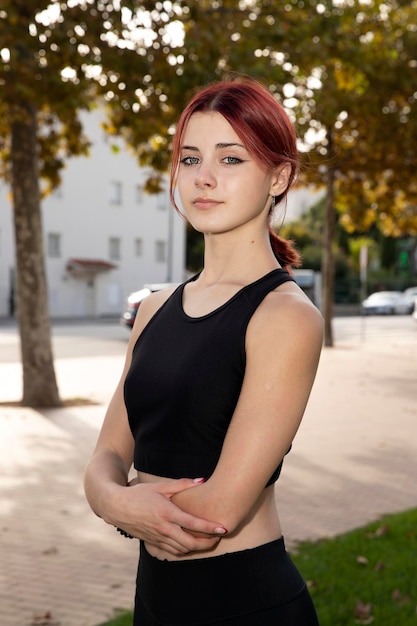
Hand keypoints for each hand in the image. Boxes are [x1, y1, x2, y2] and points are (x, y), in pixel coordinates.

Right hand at [111, 478, 226, 555]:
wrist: (116, 506)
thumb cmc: (139, 493)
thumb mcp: (160, 486)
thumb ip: (182, 484)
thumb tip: (202, 480)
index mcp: (167, 512)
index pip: (193, 524)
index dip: (210, 528)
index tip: (223, 528)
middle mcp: (163, 528)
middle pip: (190, 543)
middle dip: (207, 543)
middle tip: (218, 537)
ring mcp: (157, 537)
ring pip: (182, 550)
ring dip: (196, 548)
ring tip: (207, 541)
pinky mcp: (152, 543)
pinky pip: (171, 551)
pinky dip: (183, 550)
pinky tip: (189, 544)